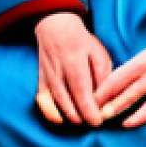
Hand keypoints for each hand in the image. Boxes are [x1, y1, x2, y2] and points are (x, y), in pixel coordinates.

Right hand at [35, 12, 111, 126]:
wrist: (54, 25)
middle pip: (69, 104)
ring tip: (81, 120)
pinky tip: (60, 118)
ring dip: (70, 116)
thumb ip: (103, 77)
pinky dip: (50, 112)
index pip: (82, 95)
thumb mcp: (98, 53)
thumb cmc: (80, 40)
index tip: (99, 121)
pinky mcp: (41, 78)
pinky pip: (42, 100)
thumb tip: (104, 99)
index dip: (90, 113)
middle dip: (82, 117)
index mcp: (75, 64)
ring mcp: (48, 76)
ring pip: (57, 104)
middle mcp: (59, 73)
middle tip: (93, 120)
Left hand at [94, 34, 145, 127]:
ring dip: (133, 118)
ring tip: (123, 124)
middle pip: (128, 95)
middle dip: (112, 108)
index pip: (116, 79)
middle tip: (99, 117)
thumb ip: (136, 69)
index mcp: (142, 62)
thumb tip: (118, 84)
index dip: (102, 92)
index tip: (91, 100)